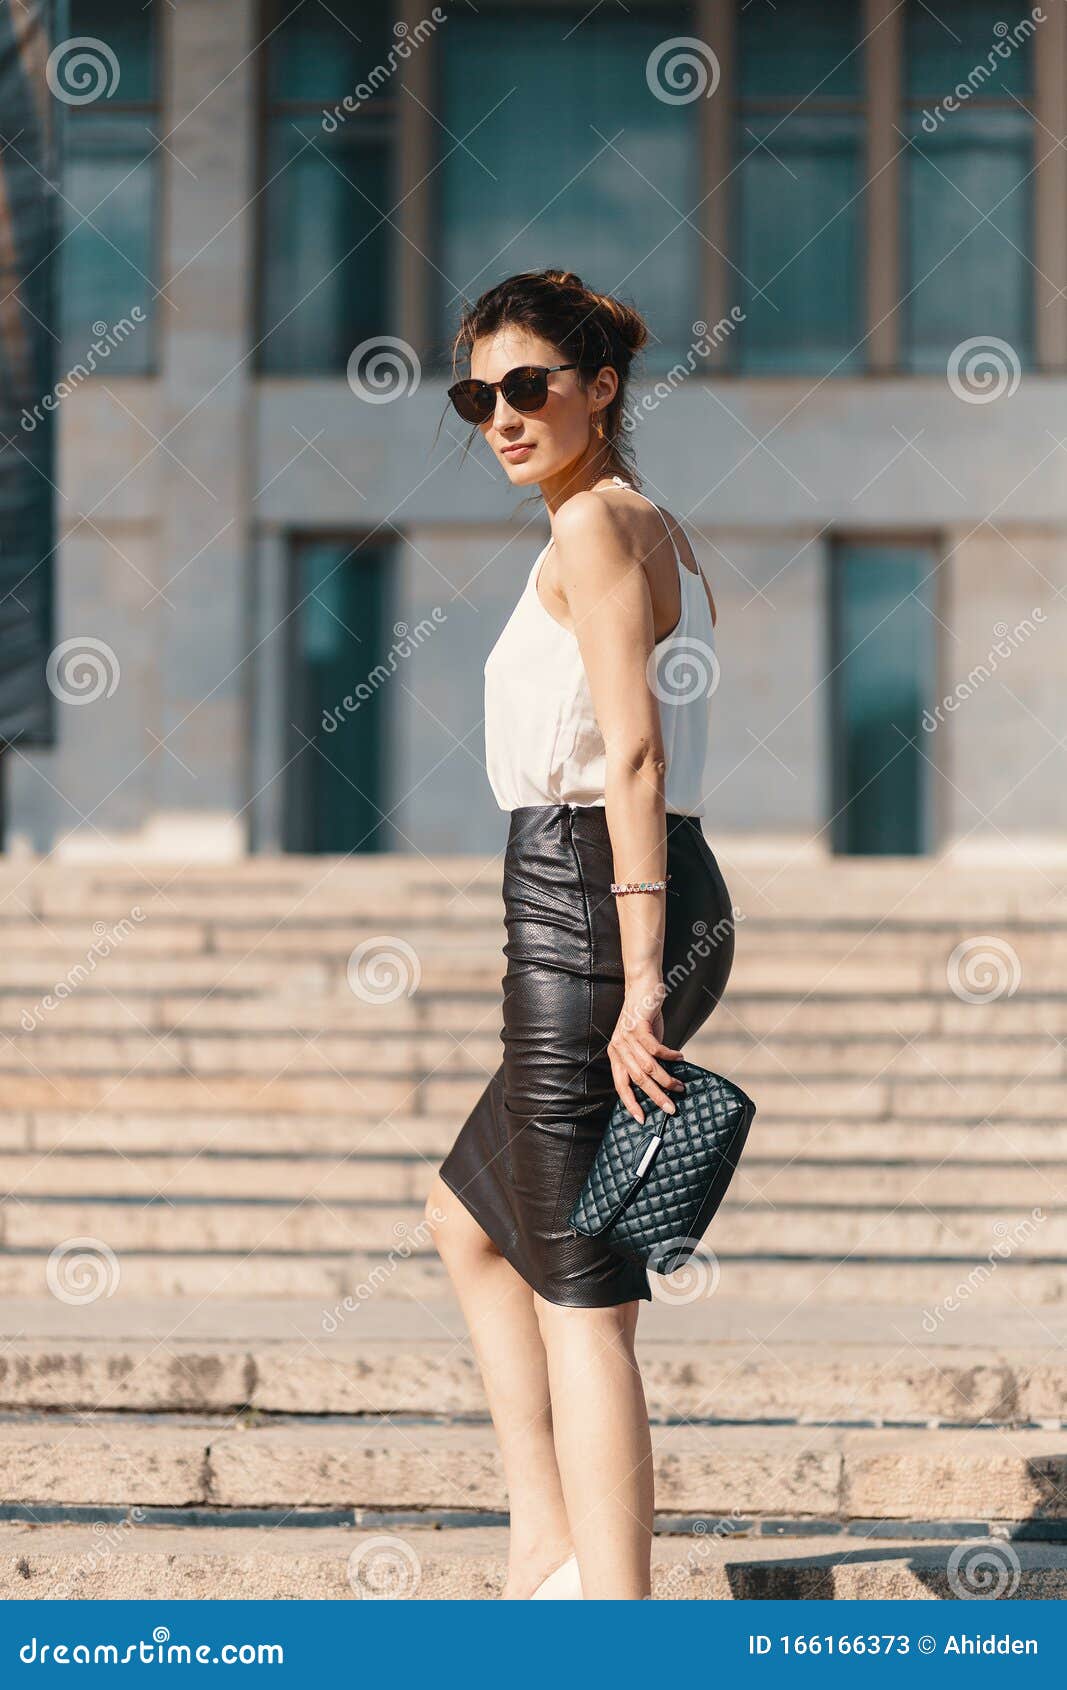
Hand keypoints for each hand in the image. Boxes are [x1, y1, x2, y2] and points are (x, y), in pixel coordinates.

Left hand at [608, 977, 685, 1124]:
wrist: (643, 985)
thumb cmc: (645, 1016)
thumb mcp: (644, 1042)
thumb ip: (648, 1060)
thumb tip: (663, 1082)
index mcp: (616, 1055)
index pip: (621, 1085)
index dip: (631, 1103)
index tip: (642, 1119)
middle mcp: (618, 1047)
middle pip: (637, 1080)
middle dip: (656, 1097)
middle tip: (671, 1108)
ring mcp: (626, 1036)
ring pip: (647, 1067)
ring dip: (666, 1079)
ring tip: (680, 1087)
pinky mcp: (637, 1025)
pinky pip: (655, 1048)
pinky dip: (669, 1056)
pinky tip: (679, 1058)